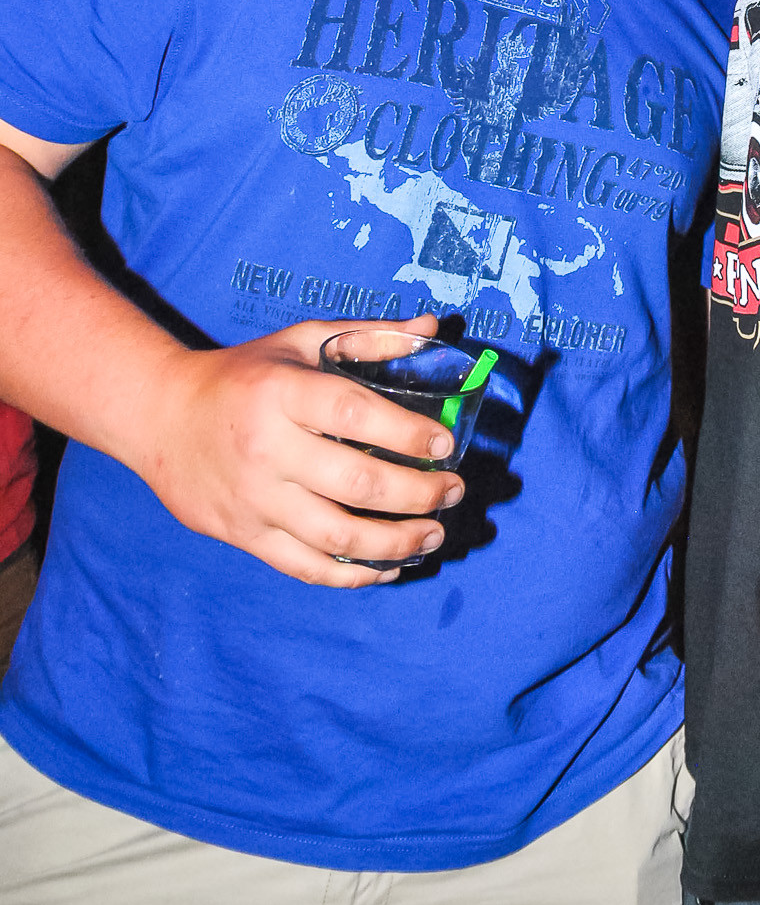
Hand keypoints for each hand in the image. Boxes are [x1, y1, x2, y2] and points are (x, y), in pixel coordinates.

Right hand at [128, 314, 465, 586]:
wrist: (161, 416)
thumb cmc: (244, 375)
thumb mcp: (301, 342)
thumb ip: (369, 337)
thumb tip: (433, 329)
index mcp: (283, 393)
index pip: (356, 415)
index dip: (408, 434)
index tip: (446, 444)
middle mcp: (268, 449)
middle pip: (356, 484)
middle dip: (418, 495)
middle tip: (454, 492)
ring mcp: (254, 499)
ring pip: (337, 536)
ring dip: (397, 542)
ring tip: (433, 534)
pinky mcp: (244, 535)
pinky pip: (306, 566)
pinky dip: (353, 574)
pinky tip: (389, 567)